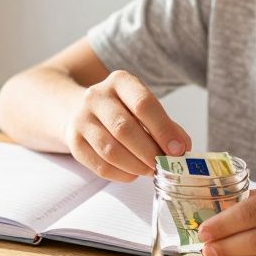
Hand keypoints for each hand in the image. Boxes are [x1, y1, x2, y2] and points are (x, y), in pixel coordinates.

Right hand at [65, 70, 190, 181]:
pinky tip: (133, 173)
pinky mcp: (74, 142)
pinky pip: (100, 166)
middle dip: (149, 152)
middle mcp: (96, 96)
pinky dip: (122, 174)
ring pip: (110, 150)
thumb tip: (182, 148)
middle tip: (164, 165)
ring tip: (150, 170)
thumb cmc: (122, 110)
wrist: (80, 109)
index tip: (179, 150)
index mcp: (119, 81)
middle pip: (124, 128)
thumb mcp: (143, 107)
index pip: (143, 104)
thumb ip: (166, 125)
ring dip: (136, 166)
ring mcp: (81, 119)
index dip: (163, 129)